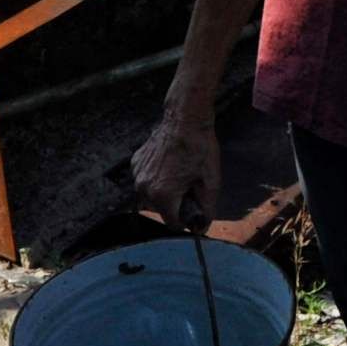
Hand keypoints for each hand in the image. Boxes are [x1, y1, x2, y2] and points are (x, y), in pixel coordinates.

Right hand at [129, 81, 222, 229]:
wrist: (185, 118)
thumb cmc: (199, 148)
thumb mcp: (211, 181)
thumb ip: (207, 209)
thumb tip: (202, 227)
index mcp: (162, 195)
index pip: (173, 224)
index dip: (187, 219)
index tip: (195, 206)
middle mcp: (144, 188)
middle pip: (161, 211)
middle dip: (175, 204)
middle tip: (189, 186)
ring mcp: (137, 174)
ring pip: (152, 196)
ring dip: (164, 192)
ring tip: (179, 174)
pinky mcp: (135, 162)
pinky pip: (146, 180)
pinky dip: (156, 178)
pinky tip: (169, 165)